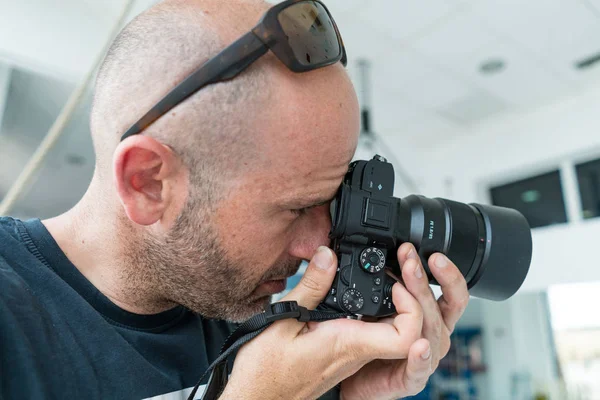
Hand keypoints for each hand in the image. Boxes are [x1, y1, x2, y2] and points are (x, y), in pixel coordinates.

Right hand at [220, 246, 424, 399]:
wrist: (259, 398)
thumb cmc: (267, 370)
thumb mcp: (283, 319)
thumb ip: (311, 287)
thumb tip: (329, 255)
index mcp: (349, 343)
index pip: (407, 337)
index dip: (412, 308)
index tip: (395, 283)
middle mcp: (358, 351)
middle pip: (406, 330)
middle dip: (409, 296)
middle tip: (394, 270)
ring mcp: (353, 354)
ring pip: (391, 330)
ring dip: (395, 303)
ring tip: (382, 276)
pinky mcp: (344, 353)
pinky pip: (373, 332)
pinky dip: (376, 310)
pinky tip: (360, 294)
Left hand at [339, 244, 468, 399]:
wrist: (354, 378)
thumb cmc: (371, 340)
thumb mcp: (376, 302)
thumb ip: (383, 280)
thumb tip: (380, 250)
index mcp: (432, 316)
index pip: (452, 292)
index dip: (447, 272)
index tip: (429, 252)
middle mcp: (434, 335)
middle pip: (441, 306)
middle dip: (423, 280)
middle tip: (408, 259)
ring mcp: (425, 358)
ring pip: (432, 332)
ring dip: (419, 308)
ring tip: (402, 288)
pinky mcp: (410, 379)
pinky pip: (418, 369)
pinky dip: (420, 358)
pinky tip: (417, 346)